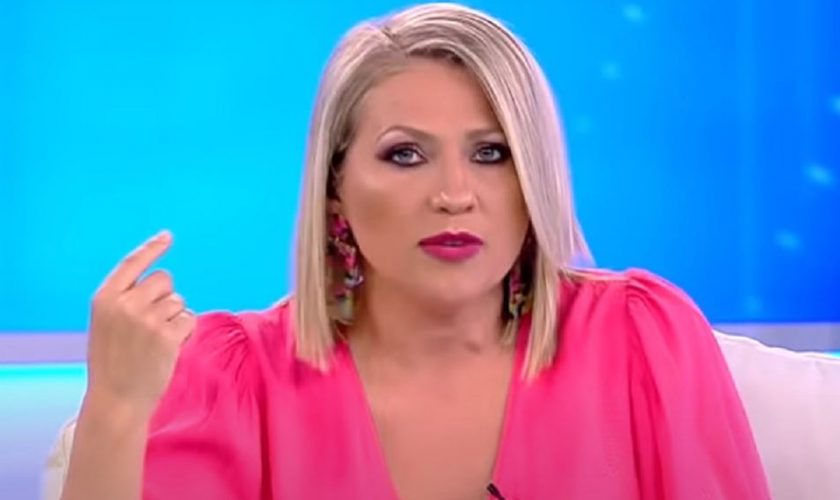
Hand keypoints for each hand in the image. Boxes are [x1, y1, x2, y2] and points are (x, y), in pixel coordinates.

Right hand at [84, 231, 195, 417]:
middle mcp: (125, 304)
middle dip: (166, 297)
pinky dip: (185, 332)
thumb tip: (161, 281)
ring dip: (175, 318)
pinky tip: (168, 349)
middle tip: (152, 324)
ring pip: (179, 301)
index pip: (131, 263)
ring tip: (155, 342)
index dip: (151, 249)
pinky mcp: (168, 335)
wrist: (116, 400)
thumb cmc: (113, 363)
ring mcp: (147, 319)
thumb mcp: (106, 325)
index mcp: (104, 299)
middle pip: (165, 279)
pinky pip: (189, 319)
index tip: (167, 236)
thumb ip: (125, 300)